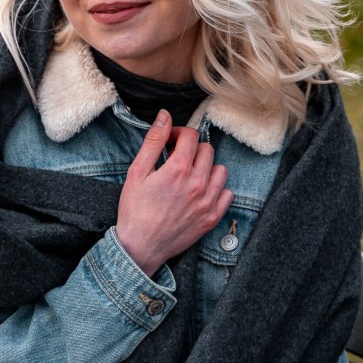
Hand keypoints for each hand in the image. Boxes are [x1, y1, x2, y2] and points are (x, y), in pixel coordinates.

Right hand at [116, 109, 232, 276]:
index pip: (191, 136)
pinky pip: (227, 193)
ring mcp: (207, 202)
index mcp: (178, 169)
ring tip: (190, 176)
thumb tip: (164, 116)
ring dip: (207, 168)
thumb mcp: (137, 171)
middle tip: (177, 159)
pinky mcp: (212, 218)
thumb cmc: (135, 209)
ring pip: (220, 170)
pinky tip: (200, 193)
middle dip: (192, 149)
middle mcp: (198, 184)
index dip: (179, 134)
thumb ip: (153, 141)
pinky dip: (216, 190)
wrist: (140, 246)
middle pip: (207, 150)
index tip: (170, 142)